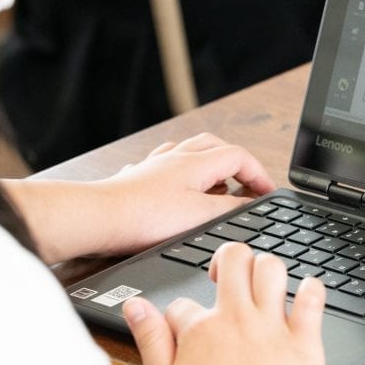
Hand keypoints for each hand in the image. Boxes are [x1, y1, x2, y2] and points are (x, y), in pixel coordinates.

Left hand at [95, 133, 275, 255]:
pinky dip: (181, 173)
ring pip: (190, 152)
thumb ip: (230, 208)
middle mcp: (176, 157)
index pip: (239, 155)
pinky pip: (165, 166)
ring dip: (209, 165)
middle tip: (247, 185)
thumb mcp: (200, 216)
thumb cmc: (143, 216)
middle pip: (216, 146)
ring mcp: (155, 167)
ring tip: (216, 185)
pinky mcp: (138, 180)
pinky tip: (177, 186)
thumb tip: (251, 203)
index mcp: (196, 163)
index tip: (267, 192)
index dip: (258, 173)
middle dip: (237, 163)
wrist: (97, 218)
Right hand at [123, 244, 325, 364]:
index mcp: (201, 331)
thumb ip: (150, 340)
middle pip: (235, 259)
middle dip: (228, 258)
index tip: (186, 334)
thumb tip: (135, 306)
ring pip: (273, 268)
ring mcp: (273, 328)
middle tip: (227, 275)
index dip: (181, 317)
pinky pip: (313, 299)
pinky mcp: (305, 343)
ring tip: (263, 282)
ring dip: (267, 266)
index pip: (184, 303)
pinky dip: (312, 287)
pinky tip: (306, 289)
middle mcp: (237, 320)